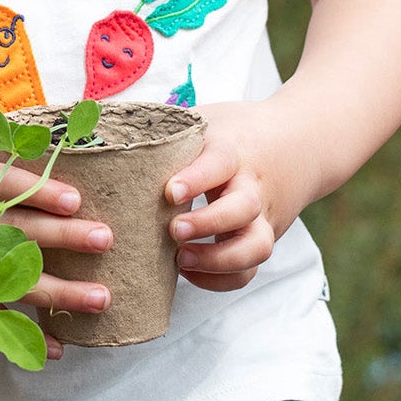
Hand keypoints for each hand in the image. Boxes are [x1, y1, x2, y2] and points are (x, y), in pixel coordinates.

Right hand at [0, 144, 114, 359]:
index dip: (42, 193)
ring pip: (15, 281)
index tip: (75, 199)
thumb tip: (63, 148)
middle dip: (65, 238)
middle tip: (104, 239)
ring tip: (100, 297)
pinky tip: (59, 345)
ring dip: (60, 292)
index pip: (9, 186)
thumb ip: (8, 159)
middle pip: (21, 232)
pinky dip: (25, 333)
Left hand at [165, 100, 313, 292]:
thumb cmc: (236, 131)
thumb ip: (168, 130)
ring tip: (180, 260)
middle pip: (243, 208)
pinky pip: (250, 270)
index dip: (196, 179)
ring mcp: (263, 215)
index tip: (169, 191)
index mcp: (233, 150)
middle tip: (172, 230)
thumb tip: (101, 128)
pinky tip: (189, 273)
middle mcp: (253, 185)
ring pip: (255, 247)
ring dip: (219, 260)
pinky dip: (222, 280)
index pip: (219, 163)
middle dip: (208, 224)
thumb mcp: (206, 120)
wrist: (299, 141)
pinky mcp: (264, 236)